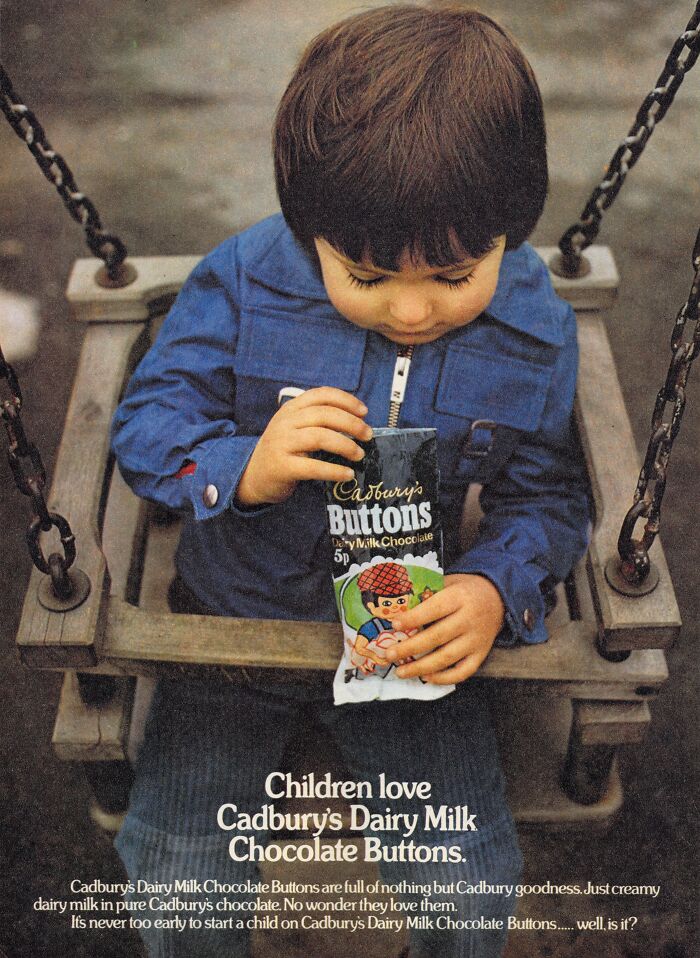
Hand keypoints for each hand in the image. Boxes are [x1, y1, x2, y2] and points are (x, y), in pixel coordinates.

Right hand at [235, 387, 371, 505]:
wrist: (253, 476)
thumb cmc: (283, 451)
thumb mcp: (294, 428)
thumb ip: (317, 421)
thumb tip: (356, 422)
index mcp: (291, 409)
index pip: (321, 395)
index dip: (345, 400)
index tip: (364, 411)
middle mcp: (285, 423)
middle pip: (324, 415)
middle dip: (351, 424)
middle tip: (367, 435)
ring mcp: (282, 444)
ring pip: (320, 437)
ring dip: (345, 445)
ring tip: (359, 455)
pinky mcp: (282, 467)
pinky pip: (313, 467)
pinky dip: (334, 471)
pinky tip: (347, 474)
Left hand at [383, 574, 504, 684]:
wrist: (498, 597)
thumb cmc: (465, 590)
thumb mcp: (449, 582)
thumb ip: (428, 593)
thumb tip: (399, 608)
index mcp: (460, 597)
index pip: (434, 609)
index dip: (413, 618)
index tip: (394, 625)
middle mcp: (470, 619)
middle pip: (437, 637)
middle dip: (410, 647)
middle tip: (389, 654)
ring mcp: (477, 639)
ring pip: (447, 657)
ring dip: (421, 667)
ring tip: (401, 671)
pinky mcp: (481, 654)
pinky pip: (463, 671)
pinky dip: (444, 678)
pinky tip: (426, 677)